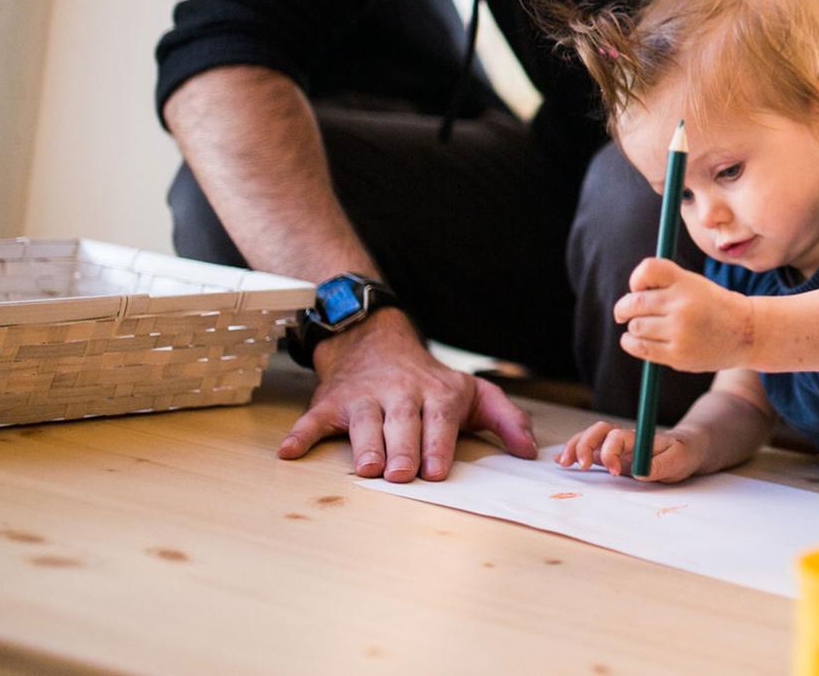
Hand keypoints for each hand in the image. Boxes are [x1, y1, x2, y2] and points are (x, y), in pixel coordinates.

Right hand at [279, 308, 537, 481]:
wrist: (376, 343)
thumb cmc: (431, 382)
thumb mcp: (474, 394)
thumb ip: (506, 420)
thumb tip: (529, 452)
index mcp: (437, 394)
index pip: (439, 421)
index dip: (437, 445)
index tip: (436, 470)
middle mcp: (400, 394)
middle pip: (402, 424)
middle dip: (403, 448)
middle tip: (402, 475)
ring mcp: (363, 398)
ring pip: (363, 423)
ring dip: (364, 445)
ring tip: (368, 469)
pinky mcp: (332, 404)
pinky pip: (313, 421)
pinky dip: (301, 436)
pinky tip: (289, 453)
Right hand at [554, 420, 709, 483]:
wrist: (687, 448)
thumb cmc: (683, 453)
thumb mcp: (678, 460)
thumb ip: (660, 465)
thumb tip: (640, 473)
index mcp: (639, 437)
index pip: (617, 436)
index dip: (611, 452)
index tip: (615, 472)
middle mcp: (625, 438)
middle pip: (599, 431)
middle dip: (585, 445)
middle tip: (581, 466)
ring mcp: (616, 446)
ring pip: (590, 437)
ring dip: (575, 447)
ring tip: (563, 463)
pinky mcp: (611, 455)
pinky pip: (589, 449)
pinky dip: (574, 452)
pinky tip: (561, 461)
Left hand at [615, 258, 753, 370]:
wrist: (746, 332)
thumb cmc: (712, 306)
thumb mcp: (695, 285)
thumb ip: (665, 284)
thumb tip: (627, 299)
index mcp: (687, 283)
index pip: (648, 270)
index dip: (636, 279)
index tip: (638, 288)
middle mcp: (683, 305)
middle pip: (633, 302)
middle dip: (623, 308)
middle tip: (623, 313)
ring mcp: (680, 332)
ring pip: (636, 326)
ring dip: (634, 327)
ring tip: (644, 328)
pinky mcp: (678, 355)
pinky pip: (640, 347)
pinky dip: (630, 342)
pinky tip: (635, 340)